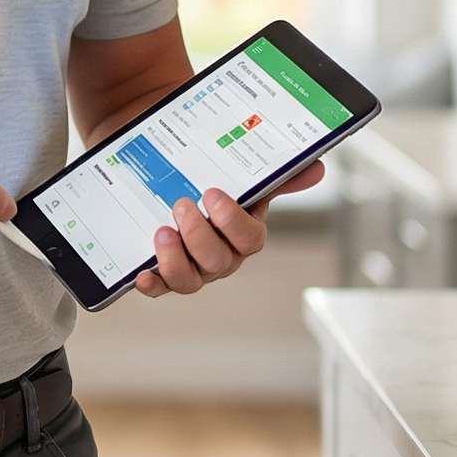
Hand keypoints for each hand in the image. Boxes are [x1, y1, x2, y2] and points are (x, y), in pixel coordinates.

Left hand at [133, 160, 321, 295]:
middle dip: (199, 235)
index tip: (212, 194)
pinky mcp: (164, 273)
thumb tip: (315, 168)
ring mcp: (193, 268)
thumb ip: (277, 175)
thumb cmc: (212, 186)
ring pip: (190, 280)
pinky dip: (152, 284)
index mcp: (243, 234)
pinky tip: (141, 274)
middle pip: (219, 261)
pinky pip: (161, 288)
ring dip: (175, 258)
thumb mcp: (242, 177)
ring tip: (161, 231)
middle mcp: (221, 257)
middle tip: (181, 205)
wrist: (173, 184)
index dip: (232, 221)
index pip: (249, 240)